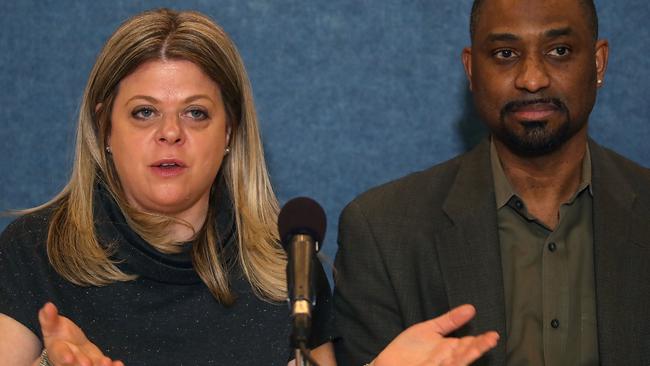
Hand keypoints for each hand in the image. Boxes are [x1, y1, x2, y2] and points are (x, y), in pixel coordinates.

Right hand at [39, 302, 123, 365]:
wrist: (69, 347)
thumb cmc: (59, 335)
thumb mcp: (53, 326)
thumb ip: (50, 318)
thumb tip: (48, 306)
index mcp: (57, 351)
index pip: (59, 354)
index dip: (64, 356)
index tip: (69, 357)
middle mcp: (70, 361)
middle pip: (74, 364)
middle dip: (81, 363)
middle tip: (87, 364)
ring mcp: (84, 363)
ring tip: (107, 363)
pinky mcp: (96, 363)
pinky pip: (102, 364)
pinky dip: (111, 365)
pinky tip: (118, 364)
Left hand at [373, 304, 498, 365]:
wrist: (388, 364)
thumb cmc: (408, 349)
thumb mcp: (430, 329)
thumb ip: (450, 320)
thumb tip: (470, 308)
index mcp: (450, 348)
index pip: (469, 343)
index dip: (482, 340)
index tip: (493, 334)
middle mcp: (447, 360)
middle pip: (466, 354)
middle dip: (478, 347)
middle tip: (491, 339)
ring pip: (457, 363)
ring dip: (467, 356)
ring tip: (477, 349)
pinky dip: (451, 365)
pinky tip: (457, 361)